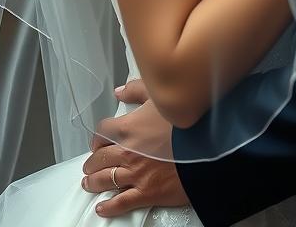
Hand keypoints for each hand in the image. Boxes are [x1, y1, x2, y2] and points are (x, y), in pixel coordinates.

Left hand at [82, 80, 188, 215]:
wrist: (206, 148)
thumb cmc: (185, 123)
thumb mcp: (161, 97)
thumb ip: (137, 90)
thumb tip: (120, 91)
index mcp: (128, 128)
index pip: (101, 132)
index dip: (97, 136)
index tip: (97, 140)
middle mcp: (126, 152)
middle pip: (99, 158)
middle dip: (92, 161)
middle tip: (91, 164)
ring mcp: (135, 174)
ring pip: (105, 180)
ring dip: (93, 182)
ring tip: (89, 183)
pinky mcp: (146, 193)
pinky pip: (120, 202)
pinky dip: (108, 206)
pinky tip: (103, 206)